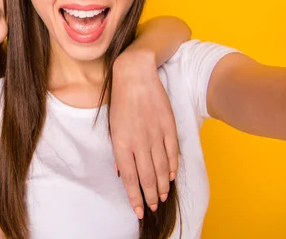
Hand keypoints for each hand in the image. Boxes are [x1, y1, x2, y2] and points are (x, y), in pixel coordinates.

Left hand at [110, 50, 178, 217]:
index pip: (129, 177)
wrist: (135, 75)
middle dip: (150, 195)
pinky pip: (172, 152)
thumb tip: (121, 171)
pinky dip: (172, 166)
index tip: (138, 209)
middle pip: (147, 176)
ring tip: (162, 196)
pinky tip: (171, 176)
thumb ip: (118, 150)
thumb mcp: (113, 126)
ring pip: (161, 167)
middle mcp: (139, 141)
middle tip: (152, 206)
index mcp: (121, 142)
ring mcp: (155, 134)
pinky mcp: (168, 126)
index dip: (134, 196)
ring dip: (162, 185)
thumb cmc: (120, 100)